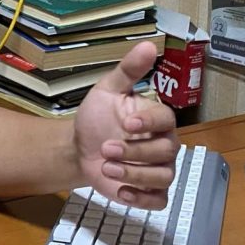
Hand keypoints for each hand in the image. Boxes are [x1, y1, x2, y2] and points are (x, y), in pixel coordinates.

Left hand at [74, 41, 179, 208]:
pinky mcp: (149, 191)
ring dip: (134, 174)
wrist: (78, 146)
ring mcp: (159, 169)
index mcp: (156, 118)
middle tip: (106, 148)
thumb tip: (149, 44)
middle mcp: (164, 144)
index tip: (126, 123)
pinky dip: (143, 199)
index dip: (149, 121)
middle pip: (165, 151)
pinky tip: (122, 192)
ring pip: (162, 176)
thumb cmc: (97, 118)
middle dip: (135, 151)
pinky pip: (159, 200)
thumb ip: (128, 70)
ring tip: (106, 167)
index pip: (165, 119)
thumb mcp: (107, 90)